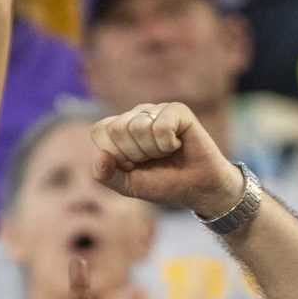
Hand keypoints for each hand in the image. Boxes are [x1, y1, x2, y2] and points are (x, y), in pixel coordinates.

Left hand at [89, 102, 244, 216]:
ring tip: (166, 153)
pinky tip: (178, 144)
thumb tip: (100, 156)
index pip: (100, 132)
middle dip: (135, 153)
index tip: (134, 165)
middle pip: (118, 128)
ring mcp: (156, 109)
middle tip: (153, 159)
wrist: (197, 188)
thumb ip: (105, 175)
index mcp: (119, 129)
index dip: (116, 155)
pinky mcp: (177, 110)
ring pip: (138, 127)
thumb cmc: (163, 183)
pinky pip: (160, 126)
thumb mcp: (128, 185)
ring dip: (153, 150)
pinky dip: (168, 144)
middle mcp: (136, 115)